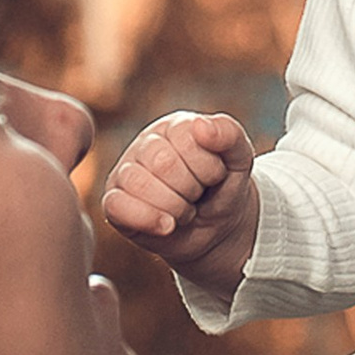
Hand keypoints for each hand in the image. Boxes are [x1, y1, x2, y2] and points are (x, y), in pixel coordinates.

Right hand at [102, 112, 260, 304]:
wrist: (217, 230)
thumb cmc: (223, 188)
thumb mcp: (239, 160)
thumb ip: (229, 134)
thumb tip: (201, 125)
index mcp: (175, 126)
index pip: (186, 137)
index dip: (209, 167)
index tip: (215, 177)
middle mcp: (146, 144)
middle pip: (163, 162)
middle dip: (192, 189)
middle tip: (198, 196)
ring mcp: (126, 172)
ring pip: (138, 182)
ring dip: (174, 207)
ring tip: (184, 210)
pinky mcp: (114, 203)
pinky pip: (116, 205)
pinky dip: (146, 219)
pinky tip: (167, 226)